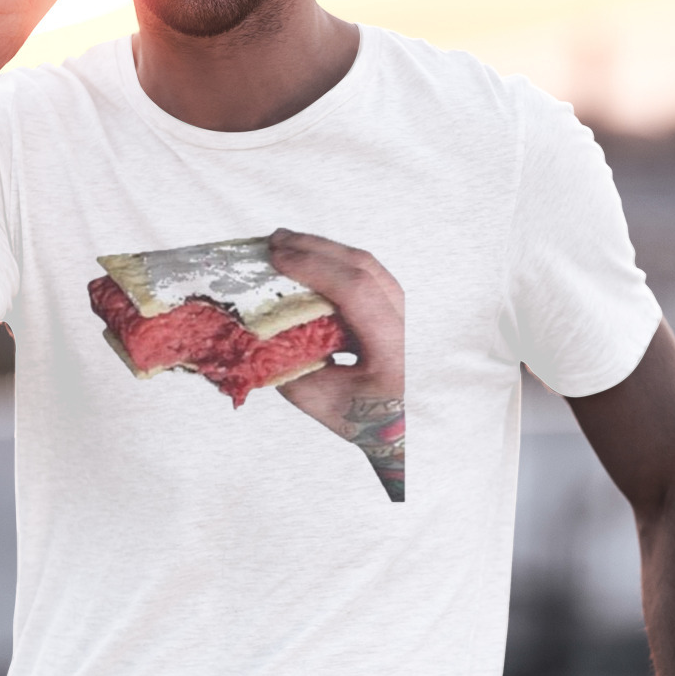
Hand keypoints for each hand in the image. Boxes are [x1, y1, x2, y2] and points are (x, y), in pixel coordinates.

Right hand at [267, 229, 403, 500]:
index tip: (277, 258)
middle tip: (275, 240)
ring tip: (288, 246)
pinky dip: (338, 267)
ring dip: (327, 252)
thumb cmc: (372, 423)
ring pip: (369, 267)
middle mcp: (410, 323)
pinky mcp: (403, 312)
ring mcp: (411, 314)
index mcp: (394, 347)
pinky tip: (313, 266)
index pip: (354, 290)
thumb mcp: (325, 403)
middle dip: (316, 247)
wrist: (414, 434)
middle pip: (364, 266)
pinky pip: (370, 278)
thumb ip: (291, 368)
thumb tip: (259, 332)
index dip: (313, 267)